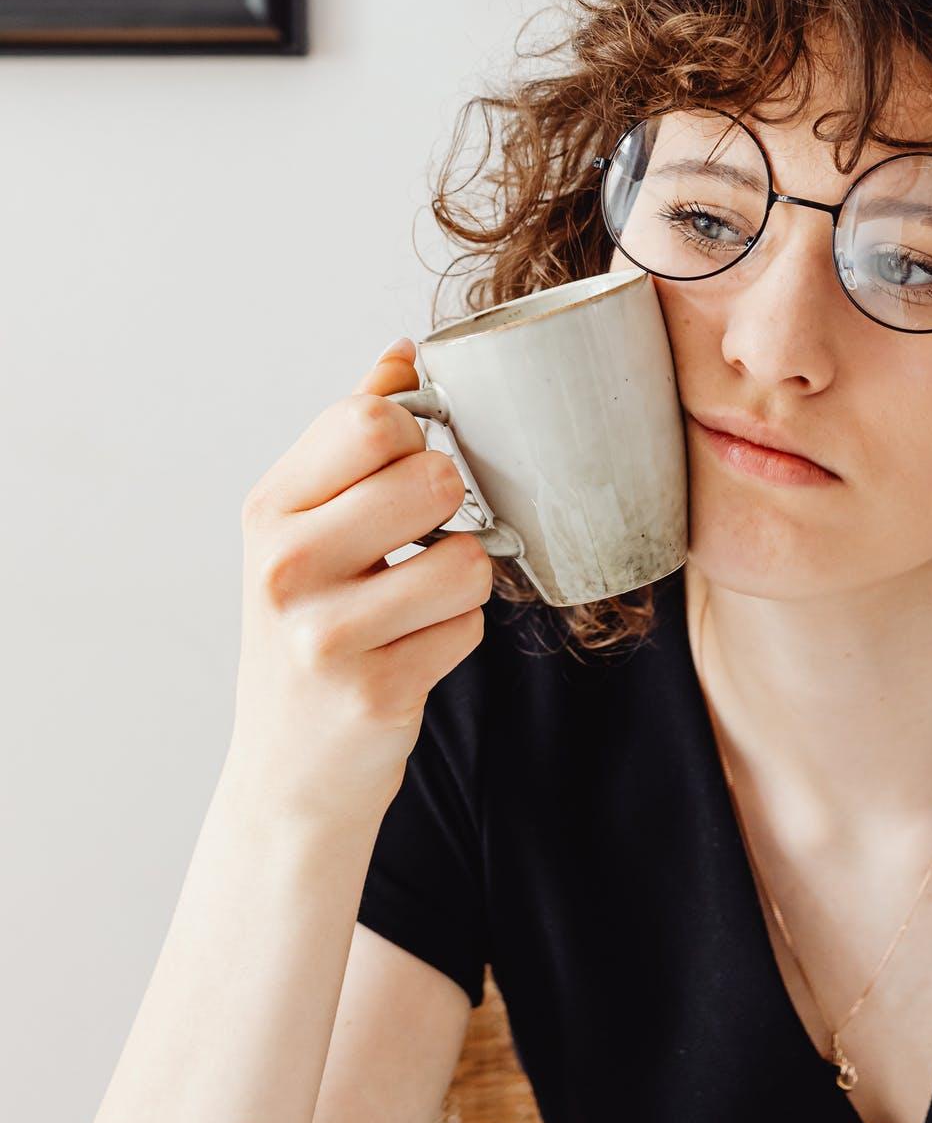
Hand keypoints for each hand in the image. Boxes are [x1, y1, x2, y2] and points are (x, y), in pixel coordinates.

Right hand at [225, 339, 494, 830]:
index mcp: (270, 508)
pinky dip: (456, 636)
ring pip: (467, 558)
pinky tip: (411, 652)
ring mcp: (327, 634)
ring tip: (414, 604)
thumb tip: (401, 351)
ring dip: (461, 581)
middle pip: (433, 477)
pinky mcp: (377, 692)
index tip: (403, 470)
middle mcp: (286, 566)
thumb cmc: (309, 626)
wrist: (288, 772)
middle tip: (415, 544)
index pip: (372, 418)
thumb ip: (350, 432)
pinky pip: (471, 627)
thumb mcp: (305, 525)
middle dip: (449, 510)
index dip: (414, 437)